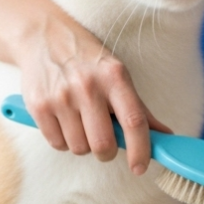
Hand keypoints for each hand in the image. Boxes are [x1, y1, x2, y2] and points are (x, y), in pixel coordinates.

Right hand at [0, 0, 168, 175]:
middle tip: (105, 145)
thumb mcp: (117, 74)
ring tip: (80, 124)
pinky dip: (63, 141)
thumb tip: (165, 136)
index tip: (140, 167)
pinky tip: (63, 121)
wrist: (43, 36)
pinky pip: (57, 144)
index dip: (141, 150)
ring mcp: (61, 96)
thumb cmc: (87, 60)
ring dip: (83, 145)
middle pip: (103, 144)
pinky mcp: (38, 106)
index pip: (134, 121)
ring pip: (79, 148)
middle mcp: (87, 86)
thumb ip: (139, 108)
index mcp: (114, 76)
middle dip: (107, 153)